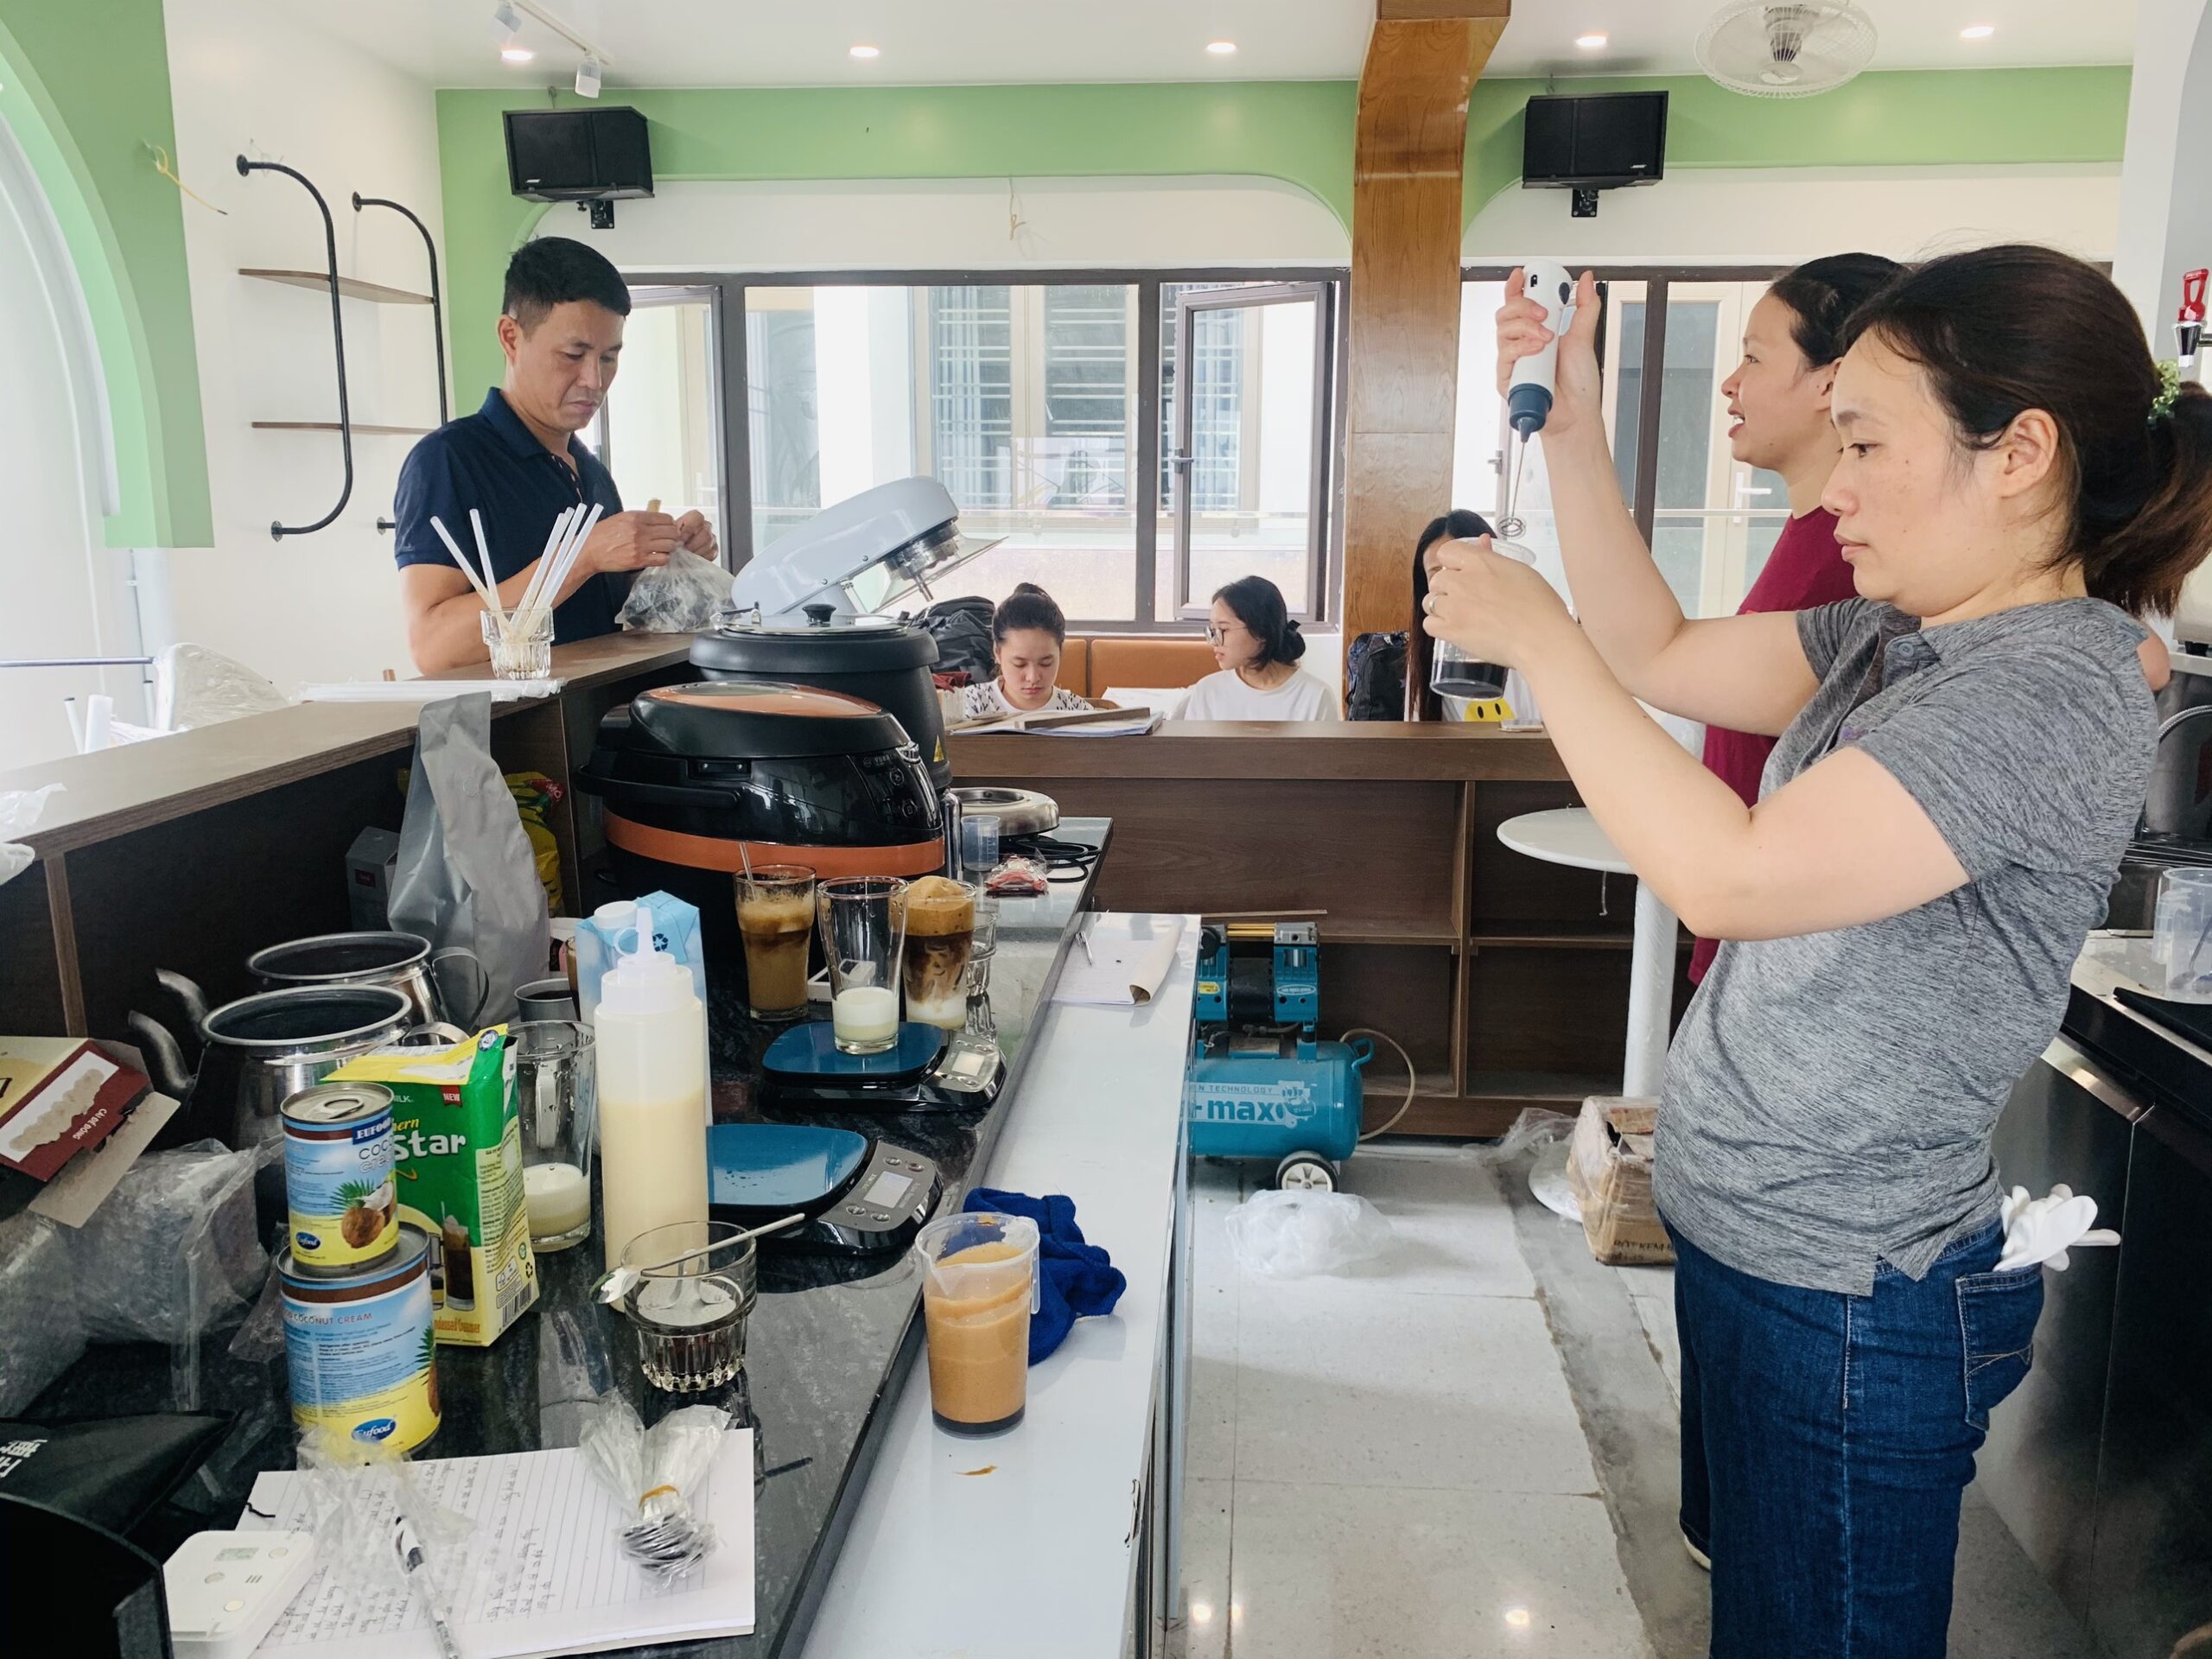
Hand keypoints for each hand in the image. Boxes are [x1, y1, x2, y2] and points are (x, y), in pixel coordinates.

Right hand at [582, 510, 679, 573]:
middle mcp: (639, 530)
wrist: (589, 551)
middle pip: (671, 532)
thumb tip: (658, 521)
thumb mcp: (620, 518)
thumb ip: (639, 519)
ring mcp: (640, 546)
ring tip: (663, 549)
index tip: (667, 529)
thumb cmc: (603, 534)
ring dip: (669, 548)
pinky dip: (664, 558)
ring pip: (669, 545)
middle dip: (673, 536)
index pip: (666, 518)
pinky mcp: (639, 560)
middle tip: (668, 540)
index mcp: (635, 517)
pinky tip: (658, 557)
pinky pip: (662, 559)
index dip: (670, 524)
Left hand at [675, 509, 717, 560]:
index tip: (680, 539)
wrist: (677, 548)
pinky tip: (693, 558)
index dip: (689, 529)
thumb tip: (678, 540)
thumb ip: (674, 533)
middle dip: (692, 544)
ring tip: (686, 555)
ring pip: (708, 544)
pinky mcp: (714, 550)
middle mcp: (706, 526)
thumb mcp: (670, 532)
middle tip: (683, 550)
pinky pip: (711, 554)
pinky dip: (701, 558)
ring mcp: (712, 538)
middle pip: (705, 532)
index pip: (697, 517)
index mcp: (695, 517)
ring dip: (696, 552)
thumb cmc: (673, 538)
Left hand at [1421, 536, 1574, 669]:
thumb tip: (1481, 541)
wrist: (1541, 638)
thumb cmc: (1540, 606)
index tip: (1462, 572)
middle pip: (1437, 579)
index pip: (1447, 551)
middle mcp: (1462, 581)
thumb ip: (1493, 556)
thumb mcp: (1519, 571)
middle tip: (1467, 599)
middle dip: (1448, 588)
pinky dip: (1439, 627)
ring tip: (1462, 616)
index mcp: (1480, 562)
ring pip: (1430, 601)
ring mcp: (1454, 606)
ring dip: (1442, 608)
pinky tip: (1455, 629)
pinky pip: (1429, 625)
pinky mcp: (1451, 631)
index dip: (1452, 563)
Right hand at [1494, 267, 1604, 439]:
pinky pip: (1506, 355)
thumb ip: (1585, 307)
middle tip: (1544, 312)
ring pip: (1503, 331)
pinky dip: (1522, 348)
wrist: (1576, 413)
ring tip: (1547, 337)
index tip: (1522, 275)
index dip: (1516, 287)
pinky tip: (1538, 349)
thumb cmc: (1577, 385)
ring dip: (1526, 327)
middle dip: (1524, 305)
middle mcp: (1521, 345)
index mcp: (1536, 332)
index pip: (1518, 305)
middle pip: (1505, 313)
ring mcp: (1513, 361)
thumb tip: (1586, 281)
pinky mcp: (1507, 379)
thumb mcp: (1585, 337)